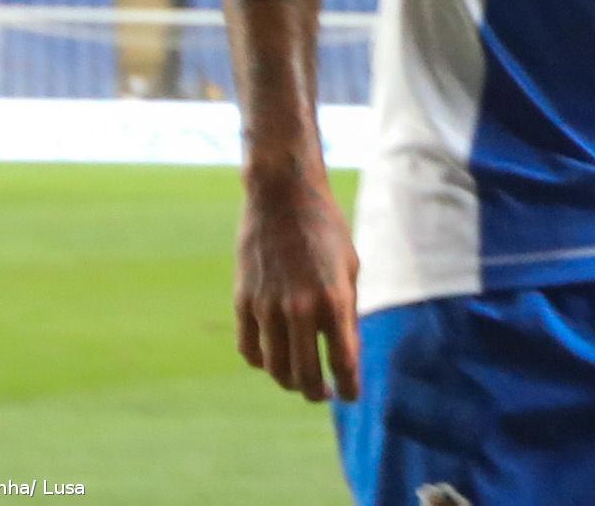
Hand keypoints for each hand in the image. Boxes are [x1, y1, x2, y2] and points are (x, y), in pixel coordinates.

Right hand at [234, 162, 359, 404]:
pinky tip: (273, 361)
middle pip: (305, 373)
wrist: (283, 197)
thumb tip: (345, 350)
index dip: (348, 385)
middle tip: (324, 395)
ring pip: (274, 367)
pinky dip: (262, 362)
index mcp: (334, 299)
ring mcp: (267, 307)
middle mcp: (300, 308)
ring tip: (300, 383)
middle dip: (316, 392)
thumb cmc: (326, 230)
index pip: (343, 360)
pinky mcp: (243, 302)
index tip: (351, 396)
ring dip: (288, 382)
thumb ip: (346, 310)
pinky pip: (250, 348)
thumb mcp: (350, 267)